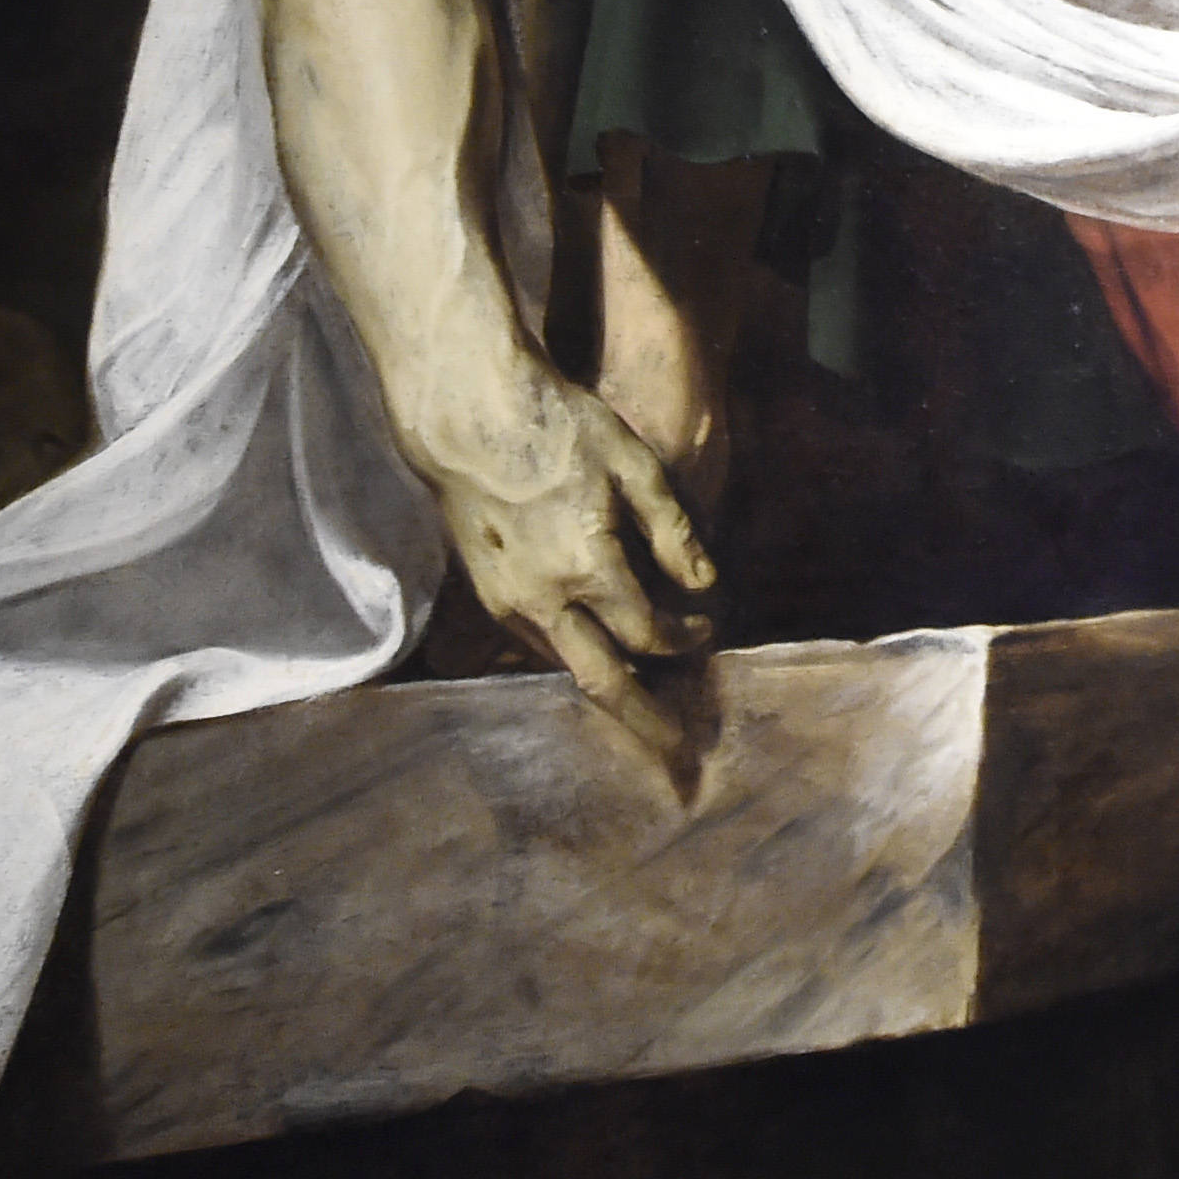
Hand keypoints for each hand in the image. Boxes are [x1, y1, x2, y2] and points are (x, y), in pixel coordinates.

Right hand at [403, 359, 713, 771]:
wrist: (470, 416)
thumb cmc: (559, 426)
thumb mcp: (634, 463)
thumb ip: (673, 531)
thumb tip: (705, 584)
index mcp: (588, 566)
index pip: (650, 632)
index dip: (686, 637)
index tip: (707, 628)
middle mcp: (545, 598)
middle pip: (603, 681)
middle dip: (644, 724)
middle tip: (679, 762)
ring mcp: (509, 601)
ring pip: (566, 667)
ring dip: (609, 689)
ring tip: (646, 712)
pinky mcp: (488, 594)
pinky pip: (539, 645)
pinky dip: (575, 659)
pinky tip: (598, 657)